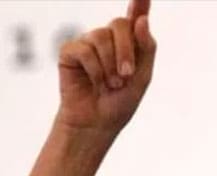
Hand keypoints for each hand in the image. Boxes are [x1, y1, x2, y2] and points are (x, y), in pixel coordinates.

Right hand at [55, 0, 155, 138]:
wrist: (98, 123)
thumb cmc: (121, 101)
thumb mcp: (142, 76)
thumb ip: (146, 48)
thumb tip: (142, 20)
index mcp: (130, 43)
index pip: (136, 16)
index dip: (139, 3)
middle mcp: (108, 38)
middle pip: (120, 24)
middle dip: (126, 50)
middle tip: (126, 75)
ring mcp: (88, 42)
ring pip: (101, 36)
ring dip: (110, 64)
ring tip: (112, 85)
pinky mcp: (70, 52)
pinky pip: (84, 50)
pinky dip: (94, 69)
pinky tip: (95, 82)